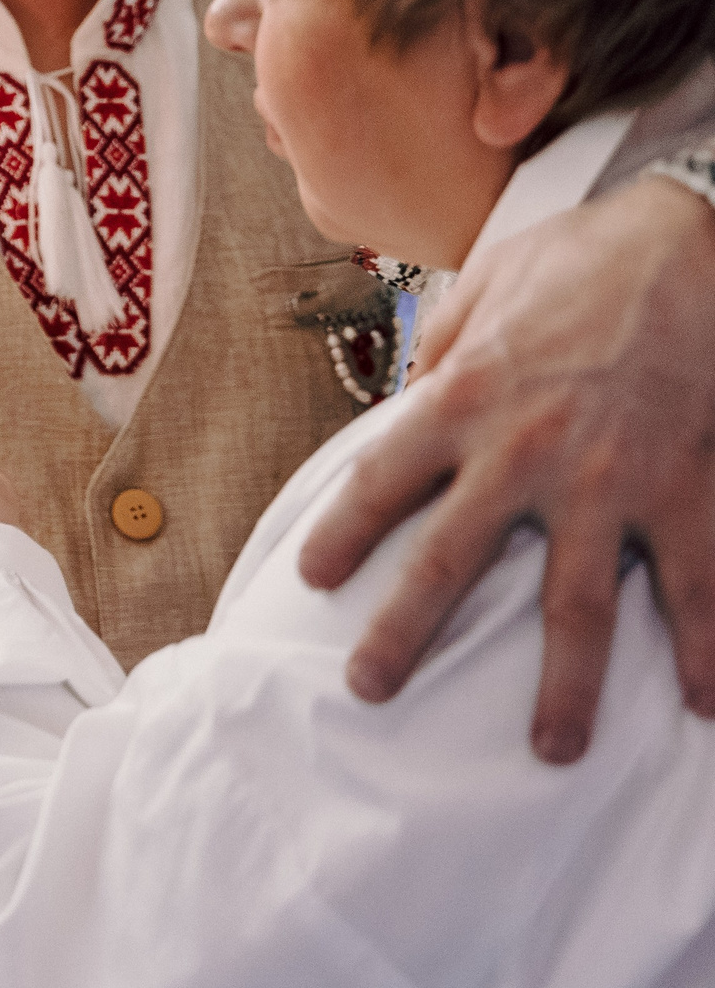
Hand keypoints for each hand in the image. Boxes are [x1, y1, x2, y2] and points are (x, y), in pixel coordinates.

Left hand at [300, 175, 714, 763]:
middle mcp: (523, 453)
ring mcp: (608, 482)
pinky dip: (704, 650)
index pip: (379, 480)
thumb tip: (415, 400)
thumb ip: (445, 357)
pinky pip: (693, 587)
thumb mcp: (484, 290)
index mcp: (462, 398)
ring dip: (565, 688)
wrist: (692, 238)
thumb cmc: (582, 257)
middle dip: (402, 634)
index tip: (312, 579)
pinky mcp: (687, 491)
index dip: (340, 532)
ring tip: (552, 749)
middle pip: (446, 564)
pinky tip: (703, 706)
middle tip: (369, 688)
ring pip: (577, 608)